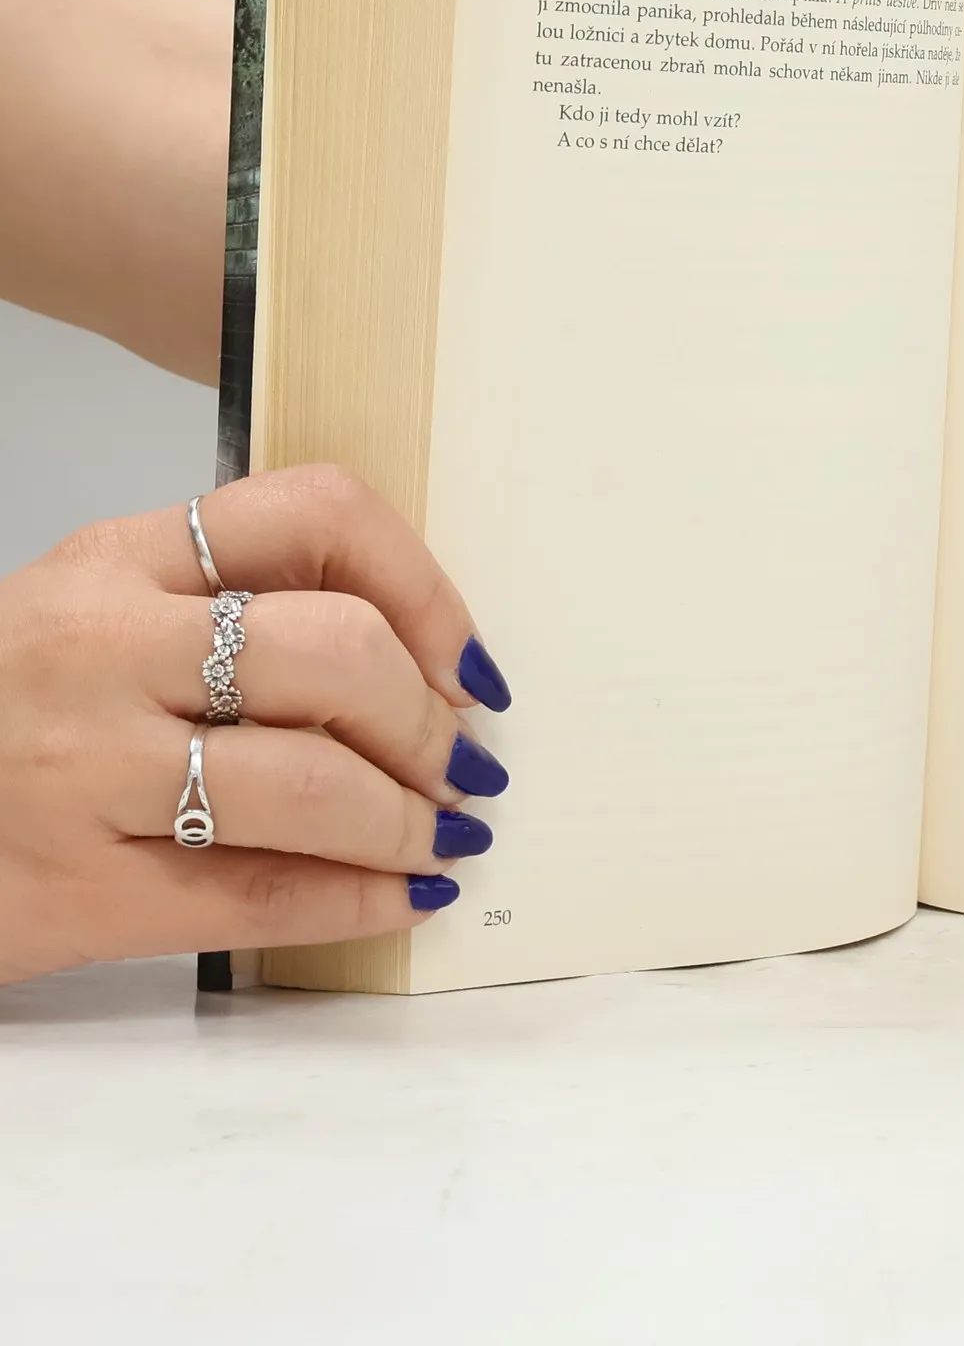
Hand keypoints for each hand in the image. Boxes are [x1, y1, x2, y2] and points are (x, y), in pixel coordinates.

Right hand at [0, 467, 513, 986]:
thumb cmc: (10, 707)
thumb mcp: (99, 612)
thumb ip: (233, 605)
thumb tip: (424, 664)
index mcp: (119, 560)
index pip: (316, 514)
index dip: (426, 589)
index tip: (466, 660)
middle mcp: (101, 649)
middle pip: (336, 654)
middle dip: (428, 721)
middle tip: (461, 763)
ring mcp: (80, 772)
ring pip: (313, 786)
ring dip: (410, 819)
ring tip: (442, 834)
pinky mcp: (73, 891)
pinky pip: (261, 896)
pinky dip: (360, 900)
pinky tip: (402, 896)